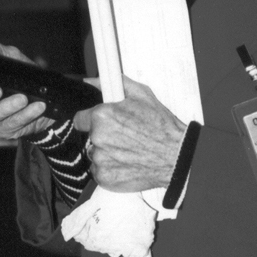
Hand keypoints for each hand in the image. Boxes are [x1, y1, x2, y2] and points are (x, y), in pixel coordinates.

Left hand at [74, 75, 185, 192]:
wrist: (176, 156)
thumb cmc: (162, 127)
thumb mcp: (141, 95)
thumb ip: (113, 84)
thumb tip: (93, 80)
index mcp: (102, 116)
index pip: (79, 119)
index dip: (91, 121)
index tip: (100, 124)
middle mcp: (98, 138)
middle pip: (91, 138)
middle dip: (104, 137)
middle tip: (124, 137)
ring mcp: (100, 159)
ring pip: (96, 155)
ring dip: (107, 153)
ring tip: (129, 151)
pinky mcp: (104, 177)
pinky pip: (100, 171)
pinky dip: (111, 169)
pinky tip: (127, 164)